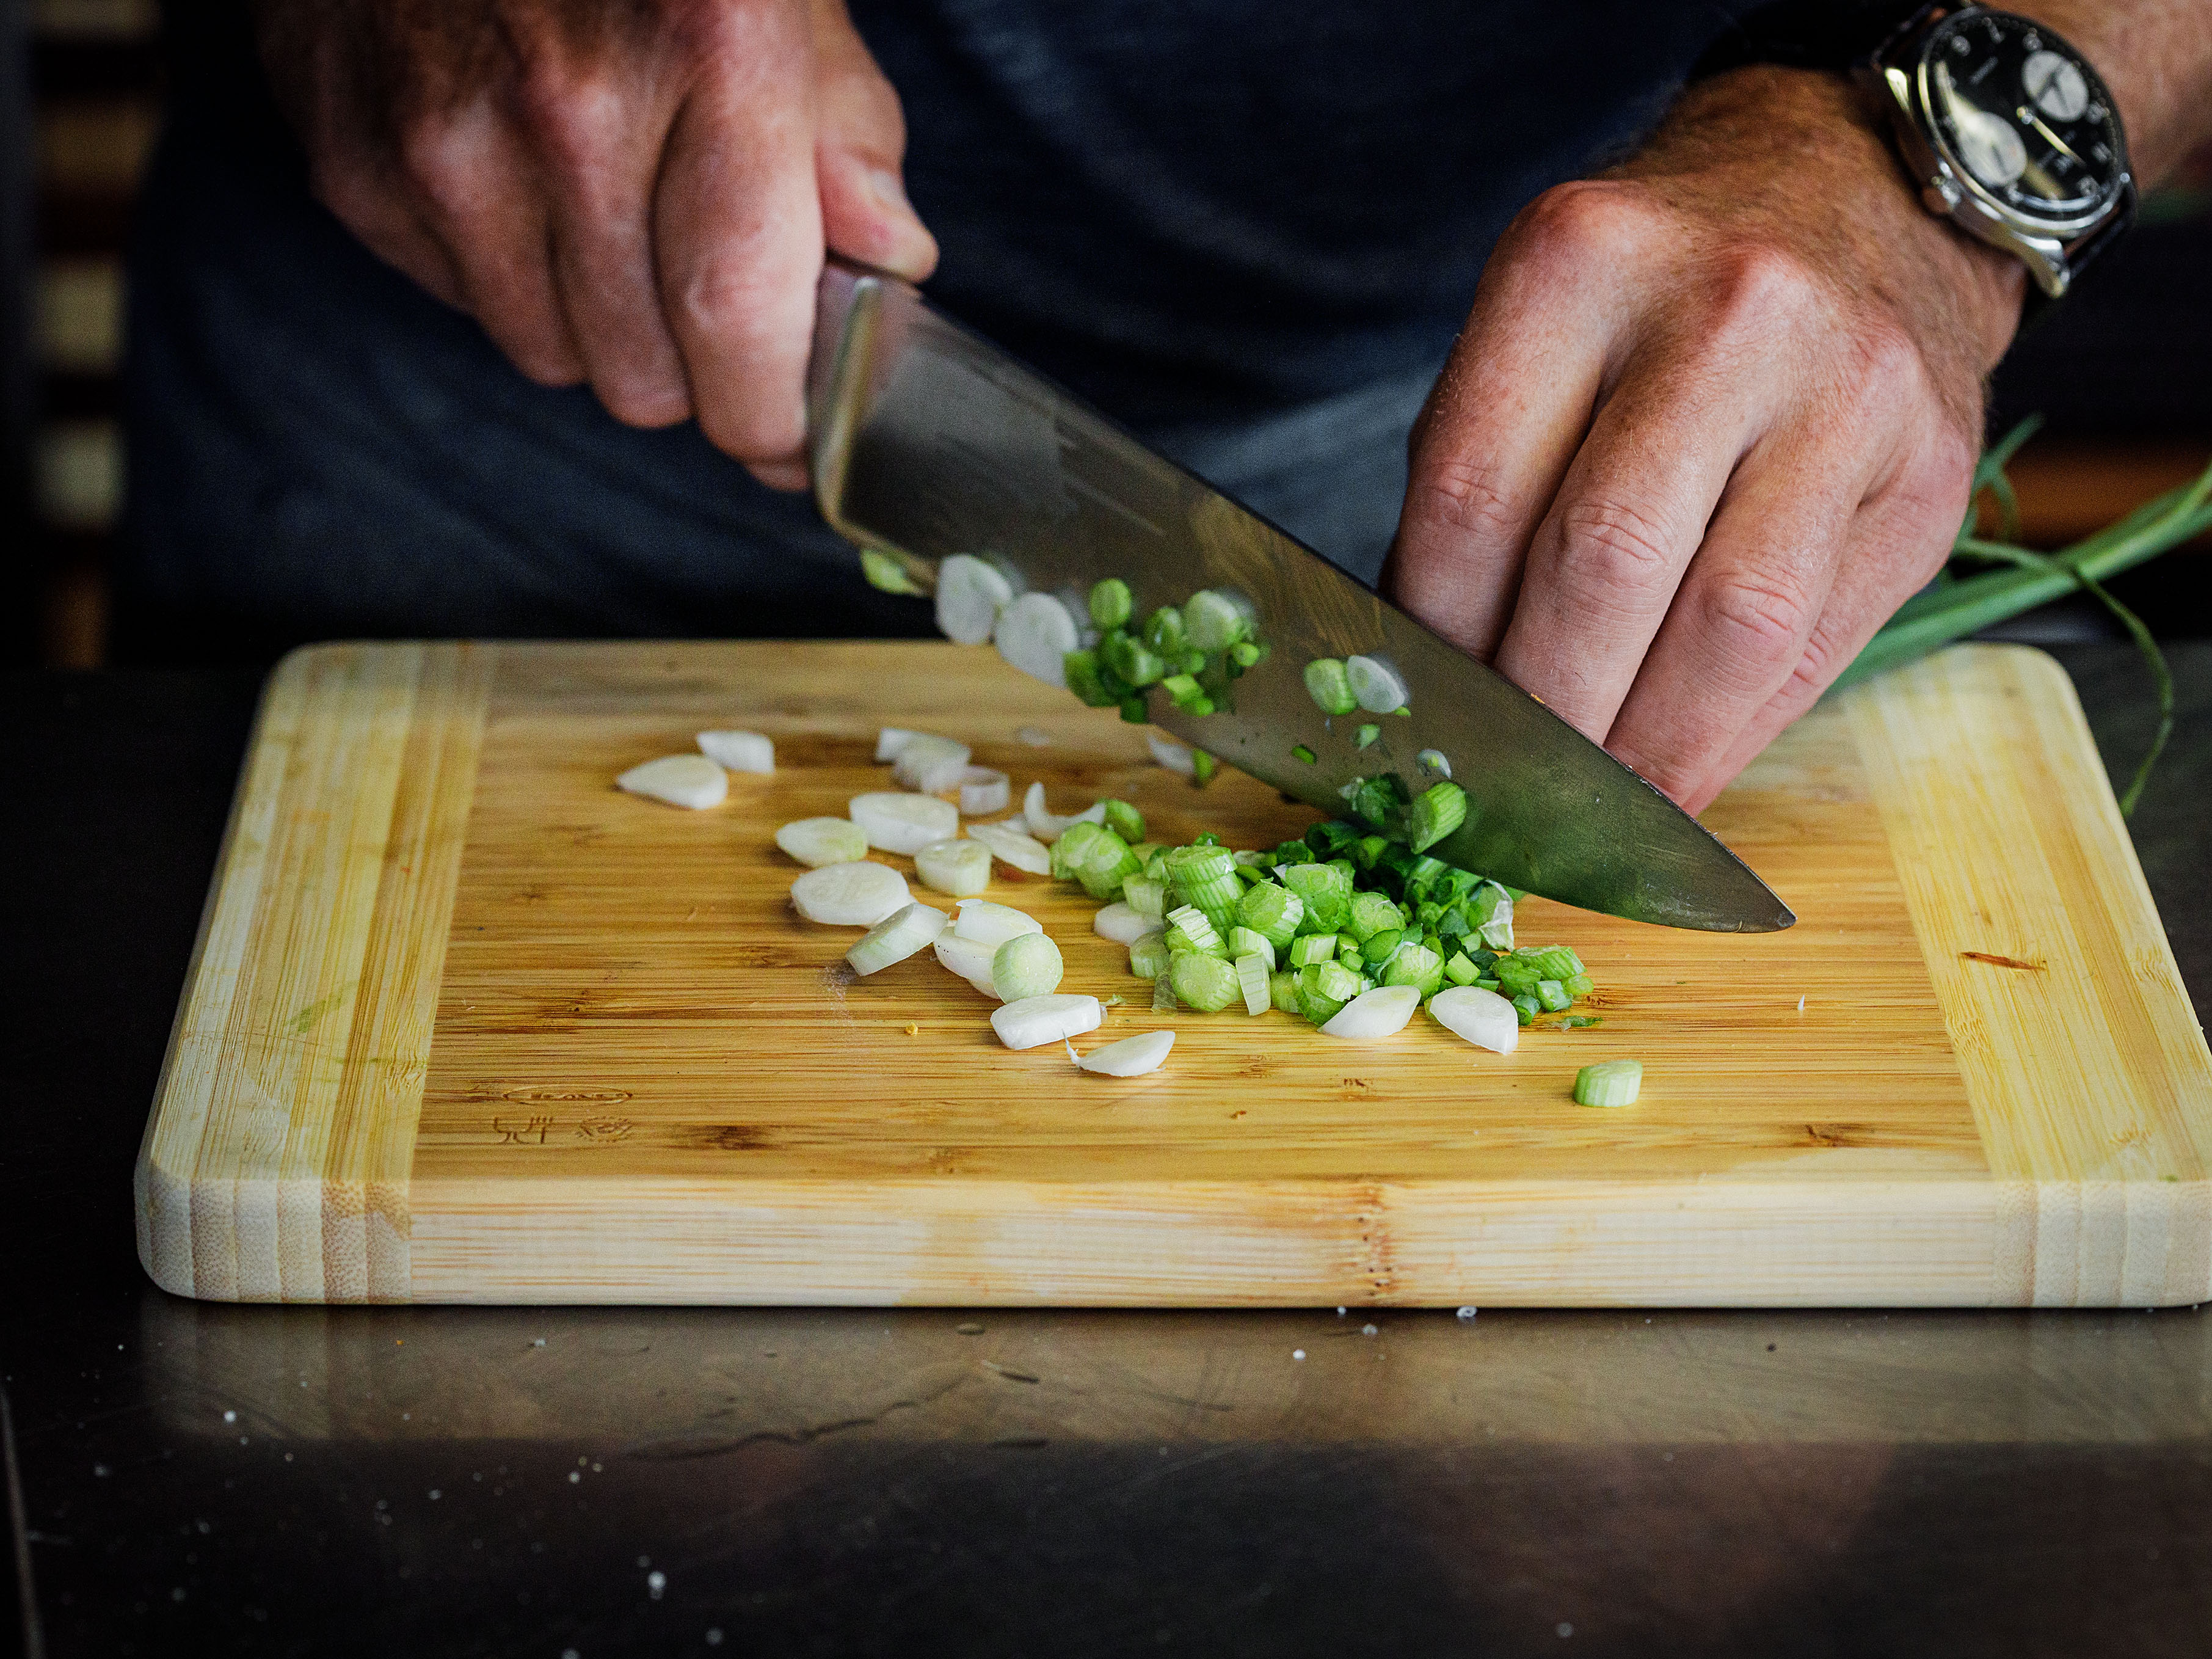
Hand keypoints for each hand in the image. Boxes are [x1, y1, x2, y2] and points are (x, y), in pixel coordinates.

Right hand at [259, 0, 936, 488]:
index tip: (797, 443)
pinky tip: (518, 171)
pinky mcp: (358, 167)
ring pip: (556, 359)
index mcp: (707, 49)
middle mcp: (567, 109)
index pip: (740, 325)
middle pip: (651, 380)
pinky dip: (508, 269)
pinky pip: (465, 305)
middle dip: (698, 368)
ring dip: (600, 322)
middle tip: (708, 294)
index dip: (778, 421)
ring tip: (609, 207)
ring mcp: (446, 143)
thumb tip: (891, 264)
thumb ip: (848, 131)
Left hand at [1383, 68, 2024, 812]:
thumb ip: (1483, 488)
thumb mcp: (1539, 336)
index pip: (1476, 497)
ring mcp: (1847, 389)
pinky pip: (1812, 650)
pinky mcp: (1927, 473)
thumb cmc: (1658, 299)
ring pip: (1727, 629)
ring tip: (1581, 812)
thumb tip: (1422, 680)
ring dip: (1639, 752)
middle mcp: (1727, 311)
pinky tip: (1667, 781)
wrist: (1860, 198)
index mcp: (1581, 262)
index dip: (1438, 640)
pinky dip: (1724, 740)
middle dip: (1539, 712)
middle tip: (1497, 790)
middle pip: (1603, 565)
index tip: (1419, 718)